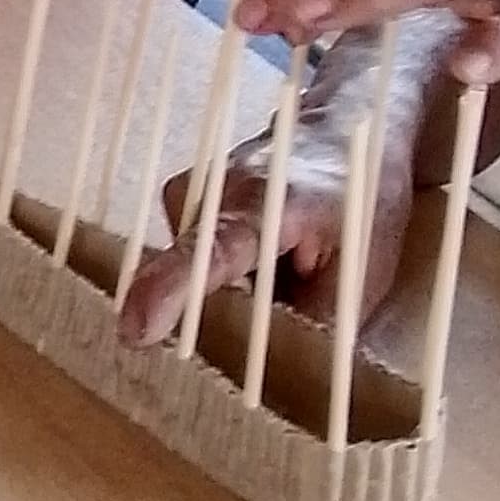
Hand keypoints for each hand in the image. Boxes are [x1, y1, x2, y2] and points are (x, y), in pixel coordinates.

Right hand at [119, 72, 419, 346]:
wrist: (345, 128)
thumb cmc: (362, 196)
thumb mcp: (363, 271)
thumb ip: (316, 321)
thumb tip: (275, 372)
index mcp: (263, 206)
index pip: (208, 252)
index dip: (171, 292)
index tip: (136, 329)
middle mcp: (212, 191)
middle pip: (195, 277)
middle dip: (226, 316)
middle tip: (283, 305)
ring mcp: (193, 191)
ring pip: (197, 272)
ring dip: (234, 294)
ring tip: (288, 268)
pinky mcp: (186, 198)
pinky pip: (196, 259)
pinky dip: (227, 276)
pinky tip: (267, 259)